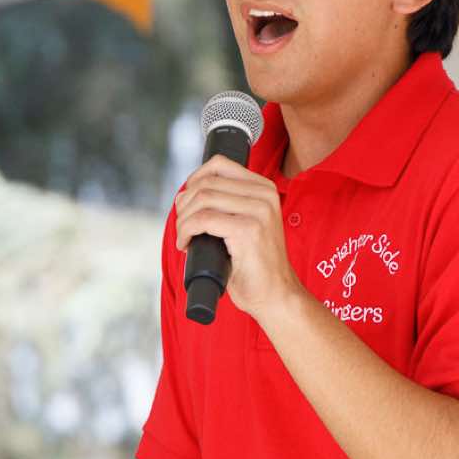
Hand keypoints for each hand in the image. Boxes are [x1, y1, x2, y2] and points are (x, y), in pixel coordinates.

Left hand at [173, 157, 301, 322]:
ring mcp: (259, 211)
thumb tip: (187, 194)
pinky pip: (203, 219)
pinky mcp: (248, 230)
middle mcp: (265, 195)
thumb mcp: (246, 223)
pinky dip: (186, 231)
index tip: (186, 203)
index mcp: (265, 189)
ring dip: (183, 219)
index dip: (194, 179)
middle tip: (182, 227)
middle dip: (184, 204)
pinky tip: (186, 244)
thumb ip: (228, 203)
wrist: (275, 294)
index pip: (219, 164)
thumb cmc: (255, 264)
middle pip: (206, 182)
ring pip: (202, 198)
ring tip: (184, 237)